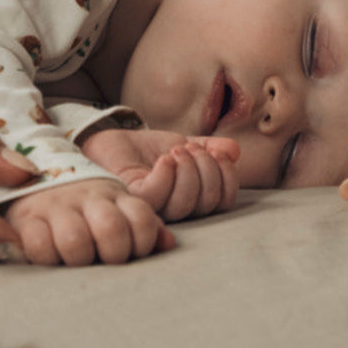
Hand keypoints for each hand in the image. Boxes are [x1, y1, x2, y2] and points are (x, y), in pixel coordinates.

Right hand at [5, 178, 172, 265]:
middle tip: (105, 260)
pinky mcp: (25, 217)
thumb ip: (145, 226)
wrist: (31, 176)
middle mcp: (88, 197)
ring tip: (76, 260)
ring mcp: (56, 205)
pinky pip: (39, 245)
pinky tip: (50, 256)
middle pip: (112, 229)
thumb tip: (168, 244)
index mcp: (116, 195)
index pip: (143, 219)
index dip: (143, 243)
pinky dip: (47, 258)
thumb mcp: (116, 208)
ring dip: (79, 259)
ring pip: (75, 241)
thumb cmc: (84, 206)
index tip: (132, 252)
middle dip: (113, 254)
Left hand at [81, 129, 239, 220]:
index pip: (223, 202)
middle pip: (206, 203)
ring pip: (184, 203)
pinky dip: (167, 174)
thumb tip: (234, 152)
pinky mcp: (132, 199)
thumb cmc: (148, 148)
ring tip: (177, 151)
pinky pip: (157, 195)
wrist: (113, 139)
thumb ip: (211, 148)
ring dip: (188, 170)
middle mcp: (175, 209)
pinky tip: (164, 158)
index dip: (229, 179)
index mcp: (193, 198)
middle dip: (207, 169)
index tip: (220, 154)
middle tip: (191, 149)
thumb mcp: (186, 143)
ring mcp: (154, 208)